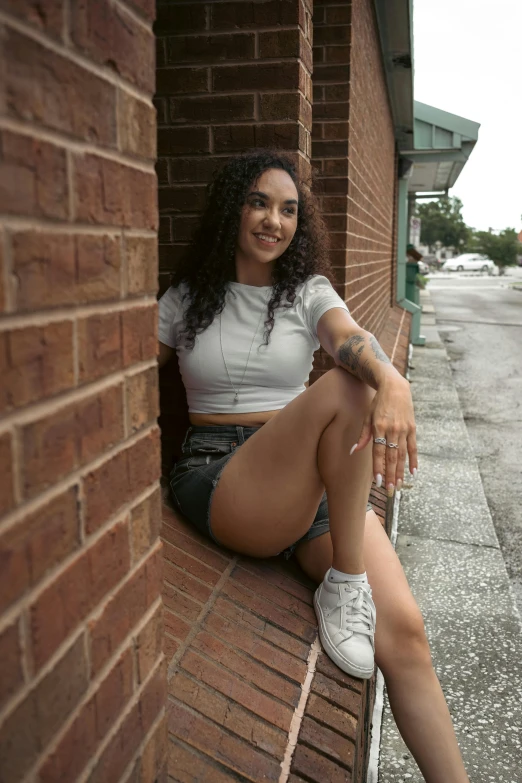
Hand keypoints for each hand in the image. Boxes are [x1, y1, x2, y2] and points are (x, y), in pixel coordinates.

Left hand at [351, 376, 417, 492]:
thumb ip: (362, 435)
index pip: (378, 452)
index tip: (377, 481)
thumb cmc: (377, 402)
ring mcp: (404, 429)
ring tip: (398, 486)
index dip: (378, 467)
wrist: (395, 386)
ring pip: (403, 455)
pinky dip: (414, 460)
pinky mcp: (412, 428)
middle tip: (389, 491)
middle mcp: (392, 429)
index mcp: (379, 427)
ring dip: (400, 472)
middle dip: (390, 475)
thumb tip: (353, 451)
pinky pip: (413, 447)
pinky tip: (413, 473)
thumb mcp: (367, 416)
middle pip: (391, 457)